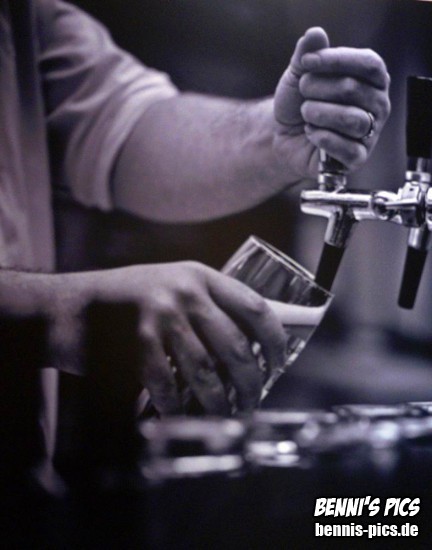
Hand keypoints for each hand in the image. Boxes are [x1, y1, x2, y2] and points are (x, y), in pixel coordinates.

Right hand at [52, 262, 285, 415]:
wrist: (72, 305)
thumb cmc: (127, 298)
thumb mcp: (172, 285)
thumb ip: (205, 304)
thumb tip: (248, 341)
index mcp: (200, 276)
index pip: (255, 307)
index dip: (275, 340)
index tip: (278, 362)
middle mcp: (185, 293)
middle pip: (236, 347)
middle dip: (251, 383)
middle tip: (253, 400)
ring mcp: (161, 317)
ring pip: (207, 373)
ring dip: (220, 404)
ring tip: (226, 416)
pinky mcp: (137, 345)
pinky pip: (170, 387)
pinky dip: (179, 408)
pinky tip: (181, 415)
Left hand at [273, 27, 390, 175]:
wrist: (284, 136)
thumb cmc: (298, 103)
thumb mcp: (298, 75)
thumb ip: (306, 55)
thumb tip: (315, 34)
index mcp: (372, 79)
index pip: (368, 64)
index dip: (336, 60)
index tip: (307, 62)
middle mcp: (377, 105)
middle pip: (354, 90)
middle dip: (318, 89)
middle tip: (303, 93)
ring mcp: (370, 133)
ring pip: (352, 121)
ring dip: (319, 114)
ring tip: (306, 113)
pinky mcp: (358, 158)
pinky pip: (347, 149)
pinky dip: (322, 138)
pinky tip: (311, 133)